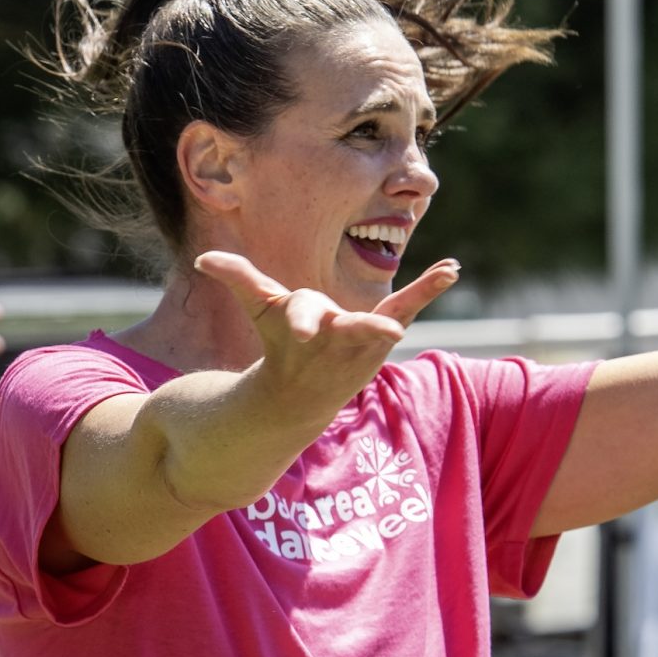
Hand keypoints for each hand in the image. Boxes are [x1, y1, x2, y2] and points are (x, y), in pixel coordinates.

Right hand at [194, 250, 460, 424]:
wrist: (301, 396)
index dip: (302, 320)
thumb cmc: (279, 344)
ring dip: (418, 295)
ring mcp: (364, 341)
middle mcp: (337, 336)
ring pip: (389, 319)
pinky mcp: (383, 337)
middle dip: (364, 331)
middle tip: (391, 335)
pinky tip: (451, 269)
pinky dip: (427, 288)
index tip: (300, 330)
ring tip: (447, 272)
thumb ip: (239, 279)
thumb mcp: (260, 309)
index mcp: (304, 325)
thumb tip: (205, 260)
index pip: (303, 314)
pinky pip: (407, 308)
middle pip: (348, 327)